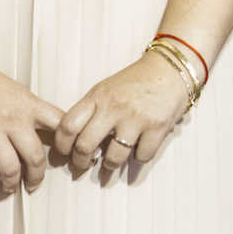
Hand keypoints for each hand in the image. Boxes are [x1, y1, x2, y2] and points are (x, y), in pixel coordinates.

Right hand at [0, 52, 63, 192]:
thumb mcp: (14, 89)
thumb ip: (27, 108)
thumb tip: (40, 125)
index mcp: (28, 104)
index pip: (60, 124)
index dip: (67, 142)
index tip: (66, 154)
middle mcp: (13, 120)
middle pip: (35, 157)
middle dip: (37, 176)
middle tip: (34, 183)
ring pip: (10, 169)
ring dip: (11, 184)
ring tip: (10, 188)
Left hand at [53, 53, 193, 175]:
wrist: (171, 67)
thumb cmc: (136, 80)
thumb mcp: (106, 89)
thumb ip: (90, 110)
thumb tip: (74, 141)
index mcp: (98, 96)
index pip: (68, 125)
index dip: (62, 145)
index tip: (65, 153)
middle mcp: (114, 107)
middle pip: (85, 146)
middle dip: (81, 163)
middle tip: (83, 166)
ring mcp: (136, 117)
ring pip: (113, 157)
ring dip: (110, 166)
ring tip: (110, 164)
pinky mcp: (157, 126)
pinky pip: (142, 156)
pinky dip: (139, 158)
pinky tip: (139, 150)